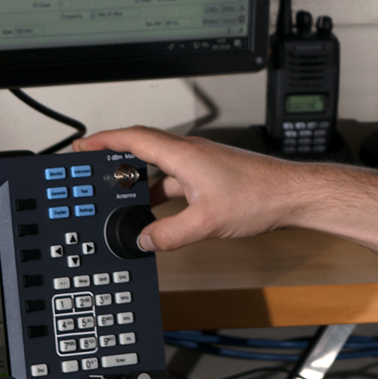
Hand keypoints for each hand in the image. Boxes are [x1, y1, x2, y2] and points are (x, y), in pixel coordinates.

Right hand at [72, 126, 308, 251]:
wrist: (294, 195)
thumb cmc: (261, 196)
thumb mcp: (206, 223)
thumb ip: (169, 234)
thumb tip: (144, 240)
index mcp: (184, 154)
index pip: (133, 138)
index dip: (104, 140)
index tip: (82, 146)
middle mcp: (191, 153)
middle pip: (143, 149)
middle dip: (116, 160)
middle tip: (94, 172)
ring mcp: (202, 164)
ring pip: (160, 168)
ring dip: (141, 182)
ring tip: (123, 200)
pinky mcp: (212, 176)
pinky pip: (176, 180)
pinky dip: (161, 193)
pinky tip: (159, 213)